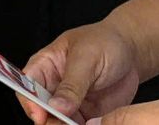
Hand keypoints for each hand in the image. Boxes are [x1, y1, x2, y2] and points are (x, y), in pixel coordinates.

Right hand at [19, 21, 141, 122]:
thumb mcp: (87, 58)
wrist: (131, 51)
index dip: (29, 101)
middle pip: (40, 109)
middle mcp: (53, 86)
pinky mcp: (84, 115)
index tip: (39, 114)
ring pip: (57, 122)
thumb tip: (56, 106)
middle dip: (48, 120)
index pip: (27, 85)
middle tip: (64, 123)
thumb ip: (72, 83)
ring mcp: (68, 102)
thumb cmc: (105, 42)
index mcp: (45, 64)